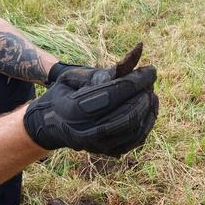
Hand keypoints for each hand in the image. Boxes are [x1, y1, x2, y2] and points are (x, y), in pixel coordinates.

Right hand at [24, 67, 158, 156]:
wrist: (53, 124)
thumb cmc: (66, 93)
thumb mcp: (77, 76)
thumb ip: (105, 69)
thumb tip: (137, 52)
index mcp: (72, 110)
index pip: (112, 95)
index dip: (135, 82)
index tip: (151, 70)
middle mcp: (85, 132)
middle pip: (125, 115)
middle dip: (143, 96)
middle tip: (150, 83)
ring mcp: (97, 146)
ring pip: (133, 129)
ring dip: (148, 109)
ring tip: (151, 94)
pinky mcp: (108, 152)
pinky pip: (135, 139)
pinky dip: (147, 122)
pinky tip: (150, 107)